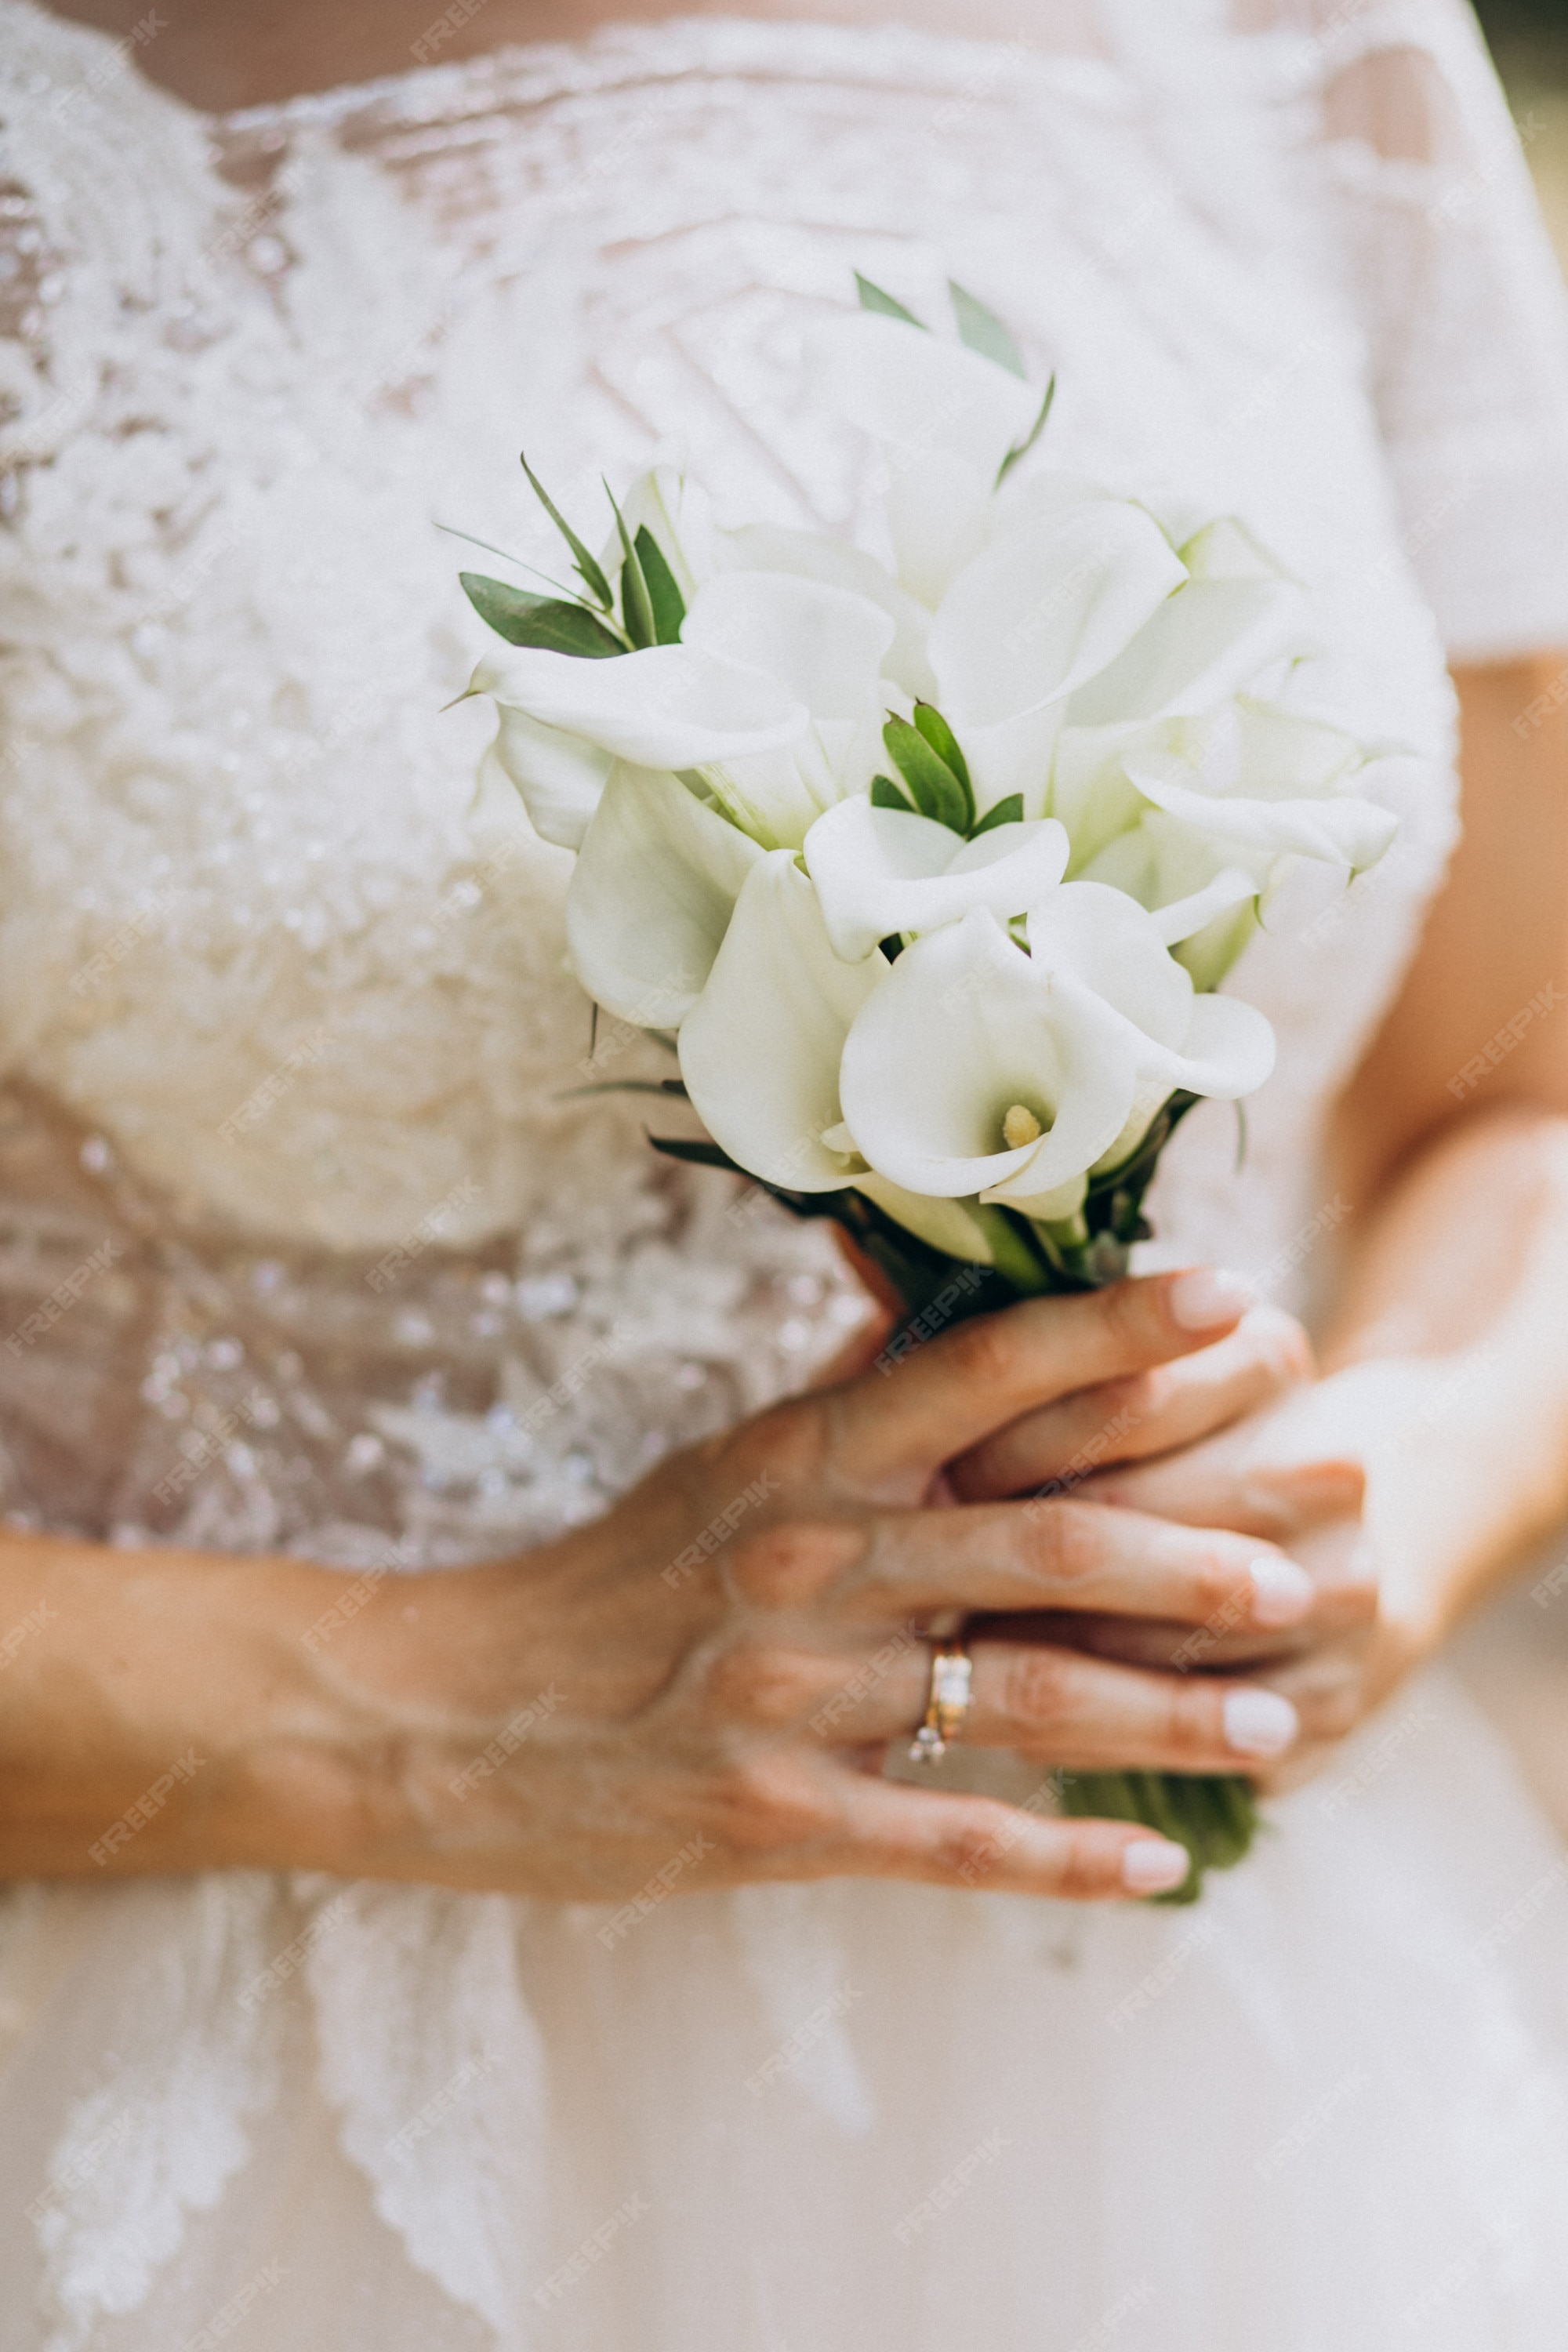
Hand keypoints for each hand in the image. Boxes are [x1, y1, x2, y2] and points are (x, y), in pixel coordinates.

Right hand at [331, 1273, 1357, 1902]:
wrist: (446, 1712)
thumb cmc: (599, 1581)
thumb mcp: (721, 1470)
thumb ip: (848, 1418)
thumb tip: (962, 1341)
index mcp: (800, 1462)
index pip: (984, 1373)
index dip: (1118, 1333)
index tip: (1235, 1302)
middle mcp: (812, 1562)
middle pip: (1048, 1546)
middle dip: (1200, 1553)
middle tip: (1315, 1560)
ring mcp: (799, 1697)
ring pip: (1026, 1699)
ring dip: (1170, 1714)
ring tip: (1279, 1722)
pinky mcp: (779, 1819)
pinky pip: (955, 1840)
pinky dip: (1067, 1857)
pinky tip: (1158, 1866)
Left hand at [947, 1302, 1380, 1790]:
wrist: (1301, 1553)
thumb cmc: (1146, 1448)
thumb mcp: (1096, 1373)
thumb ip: (998, 1336)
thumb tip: (862, 1262)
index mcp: (1262, 1356)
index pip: (1120, 1392)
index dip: (1007, 1439)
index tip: (922, 1468)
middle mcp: (1324, 1462)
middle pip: (1137, 1514)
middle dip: (1009, 1545)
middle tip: (907, 1570)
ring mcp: (1343, 1585)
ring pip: (1159, 1630)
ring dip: (1041, 1646)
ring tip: (937, 1651)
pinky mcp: (1332, 1697)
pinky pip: (1186, 1727)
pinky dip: (1098, 1735)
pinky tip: (1011, 1733)